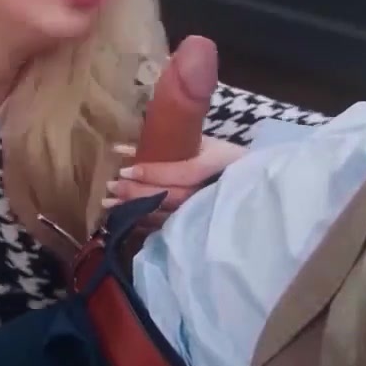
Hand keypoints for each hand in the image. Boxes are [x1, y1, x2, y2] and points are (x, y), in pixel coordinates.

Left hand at [107, 136, 247, 231]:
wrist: (254, 188)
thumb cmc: (230, 160)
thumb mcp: (211, 144)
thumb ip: (181, 139)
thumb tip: (139, 138)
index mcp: (214, 168)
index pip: (182, 173)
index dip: (153, 172)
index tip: (125, 168)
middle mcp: (208, 193)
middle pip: (169, 196)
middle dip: (137, 192)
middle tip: (111, 185)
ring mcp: (203, 213)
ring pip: (166, 215)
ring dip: (135, 210)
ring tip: (110, 204)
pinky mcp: (197, 226)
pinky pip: (168, 228)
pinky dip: (145, 224)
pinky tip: (126, 219)